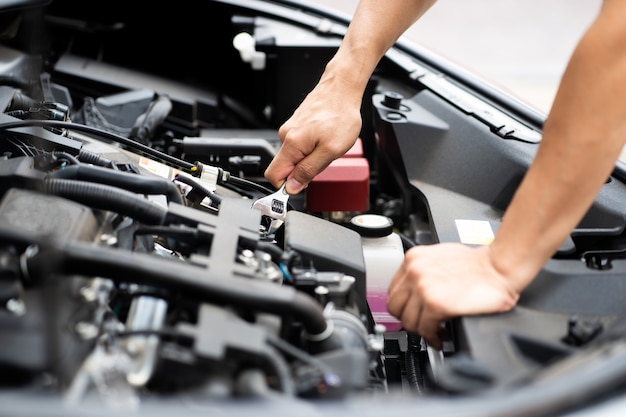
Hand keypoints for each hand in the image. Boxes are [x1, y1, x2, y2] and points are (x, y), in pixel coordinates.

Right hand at [264, 73, 362, 193]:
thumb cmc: (340, 115)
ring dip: (309, 159)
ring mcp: (291, 129)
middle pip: (285, 168)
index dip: (287, 186)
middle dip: (302, 172)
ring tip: (326, 146)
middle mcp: (286, 136)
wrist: (342, 89)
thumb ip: (308, 171)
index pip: (274, 176)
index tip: (301, 187)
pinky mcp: (297, 125)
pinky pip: (300, 146)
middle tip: (322, 160)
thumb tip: (292, 187)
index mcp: (291, 144)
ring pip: (294, 157)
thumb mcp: (330, 151)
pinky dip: (312, 148)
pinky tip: (324, 138)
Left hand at [387, 243, 519, 349]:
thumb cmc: (478, 264)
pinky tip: (441, 336)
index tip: (411, 312)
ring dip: (422, 331)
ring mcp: (423, 288)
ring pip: (408, 321)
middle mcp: (414, 271)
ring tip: (435, 332)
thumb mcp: (439, 258)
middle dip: (409, 320)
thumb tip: (415, 291)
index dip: (403, 305)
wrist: (499, 268)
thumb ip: (423, 272)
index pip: (394, 290)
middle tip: (422, 325)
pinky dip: (432, 338)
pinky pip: (424, 329)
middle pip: (395, 307)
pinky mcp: (435, 304)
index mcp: (413, 259)